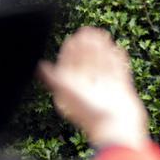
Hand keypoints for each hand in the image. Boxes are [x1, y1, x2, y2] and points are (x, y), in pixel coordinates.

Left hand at [38, 27, 148, 149]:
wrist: (117, 129)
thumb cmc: (91, 113)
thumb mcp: (68, 93)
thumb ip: (54, 78)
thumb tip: (38, 65)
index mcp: (76, 89)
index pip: (71, 66)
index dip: (71, 51)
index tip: (73, 38)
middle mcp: (90, 89)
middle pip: (87, 63)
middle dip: (88, 46)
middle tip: (88, 31)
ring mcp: (106, 89)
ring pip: (103, 65)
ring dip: (103, 50)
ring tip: (104, 35)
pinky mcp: (121, 91)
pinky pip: (119, 72)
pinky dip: (119, 61)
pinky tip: (118, 50)